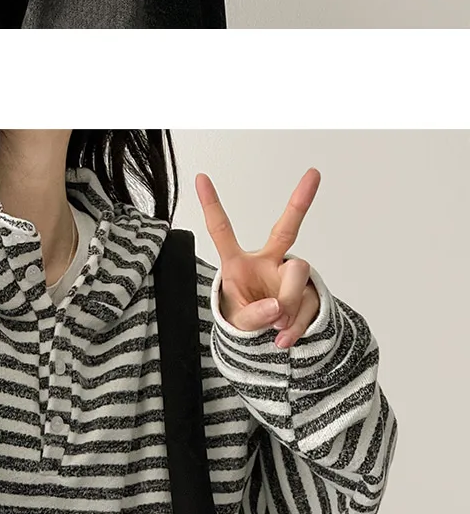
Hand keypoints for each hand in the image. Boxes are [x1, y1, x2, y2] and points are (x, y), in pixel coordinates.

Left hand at [196, 163, 321, 341]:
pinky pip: (308, 305)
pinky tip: (283, 337)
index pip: (223, 231)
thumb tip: (277, 308)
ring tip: (275, 327)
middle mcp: (268, 261)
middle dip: (300, 201)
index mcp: (239, 263)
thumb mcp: (240, 322)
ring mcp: (289, 275)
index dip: (212, 205)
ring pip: (297, 277)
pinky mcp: (308, 291)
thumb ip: (254, 316)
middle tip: (313, 173)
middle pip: (286, 230)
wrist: (265, 340)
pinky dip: (296, 326)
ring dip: (289, 306)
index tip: (201, 177)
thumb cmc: (245, 319)